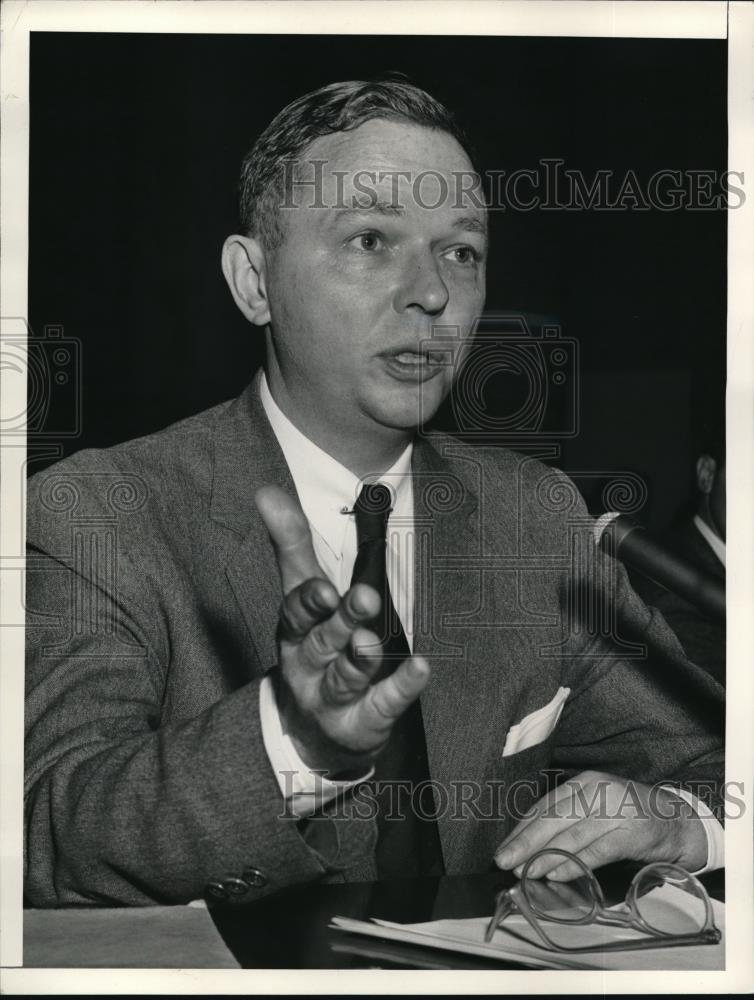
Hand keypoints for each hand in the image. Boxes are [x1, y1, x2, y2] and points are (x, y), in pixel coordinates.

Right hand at [255, 484, 429, 775]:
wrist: (315, 729)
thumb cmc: (313, 645)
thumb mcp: (302, 595)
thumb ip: (292, 545)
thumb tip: (266, 491)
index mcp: (294, 632)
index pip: (297, 614)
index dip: (310, 602)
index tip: (326, 588)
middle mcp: (308, 665)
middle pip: (324, 641)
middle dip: (343, 620)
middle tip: (367, 598)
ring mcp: (332, 698)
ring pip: (345, 676)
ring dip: (361, 658)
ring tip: (375, 641)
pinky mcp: (362, 722)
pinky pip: (382, 706)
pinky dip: (400, 688)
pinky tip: (421, 668)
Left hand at [494, 770, 707, 879]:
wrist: (676, 821)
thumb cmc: (627, 816)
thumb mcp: (594, 809)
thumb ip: (566, 821)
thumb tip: (527, 845)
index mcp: (583, 783)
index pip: (544, 806)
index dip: (521, 830)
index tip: (503, 849)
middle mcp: (597, 791)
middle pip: (553, 818)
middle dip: (525, 842)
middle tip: (504, 861)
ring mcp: (615, 810)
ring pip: (572, 835)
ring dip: (546, 857)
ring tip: (527, 872)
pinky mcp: (632, 832)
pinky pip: (597, 850)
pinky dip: (575, 863)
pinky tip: (558, 875)